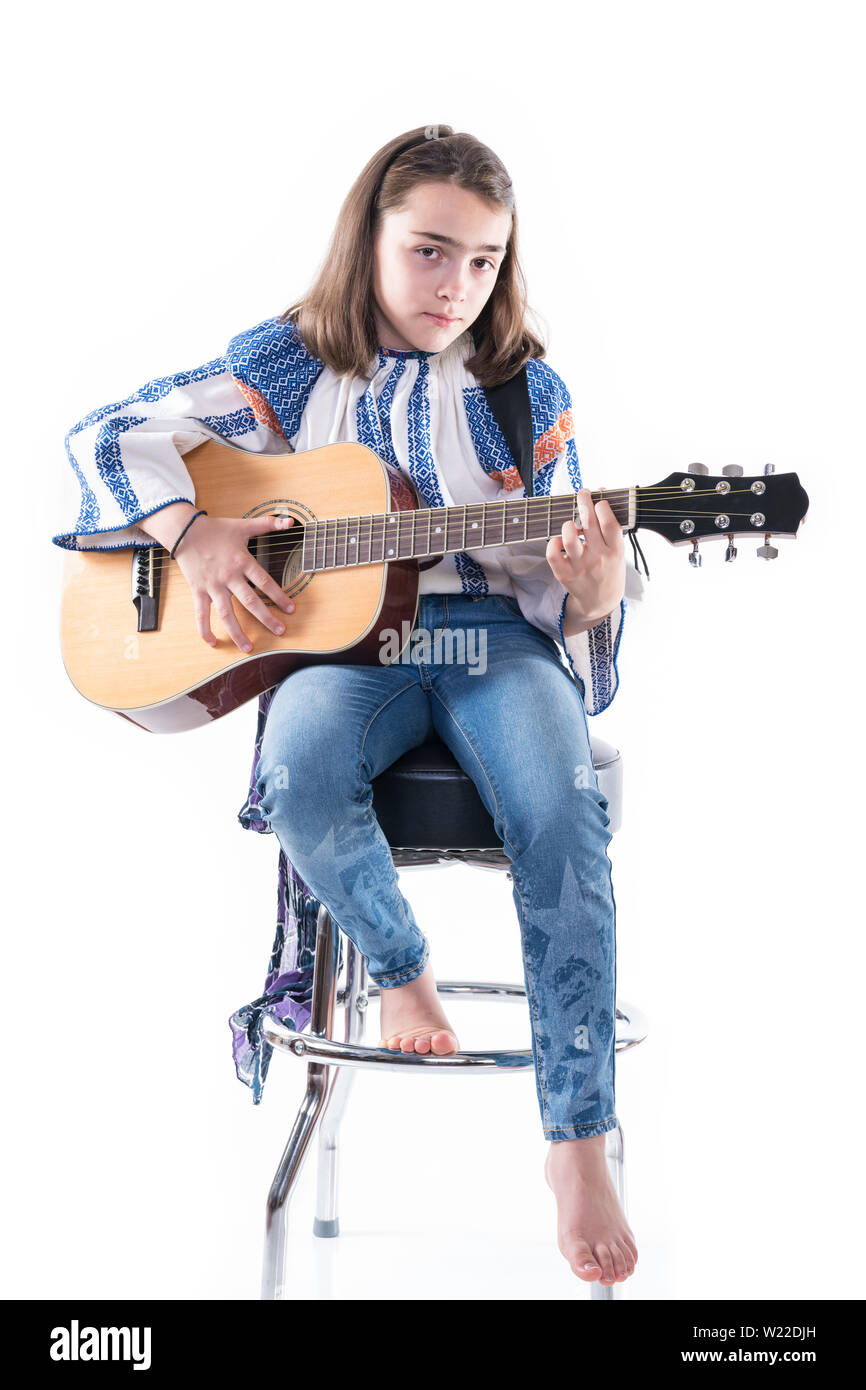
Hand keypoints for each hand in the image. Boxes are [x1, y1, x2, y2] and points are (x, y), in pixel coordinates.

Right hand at [174, 513, 296, 651]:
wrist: (185, 530)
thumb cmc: (216, 529)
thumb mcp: (243, 525)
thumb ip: (268, 524)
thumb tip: (290, 521)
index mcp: (241, 561)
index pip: (264, 582)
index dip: (279, 596)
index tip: (290, 610)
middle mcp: (228, 576)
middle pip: (250, 602)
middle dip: (267, 618)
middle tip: (281, 631)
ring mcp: (212, 586)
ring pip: (226, 614)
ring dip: (238, 632)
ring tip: (249, 648)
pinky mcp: (198, 591)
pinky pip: (201, 614)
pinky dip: (205, 630)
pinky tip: (213, 643)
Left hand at [545, 489, 624, 632]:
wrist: (600, 602)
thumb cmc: (609, 570)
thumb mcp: (618, 551)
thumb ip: (611, 527)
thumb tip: (601, 494)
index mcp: (615, 551)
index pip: (609, 522)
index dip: (602, 506)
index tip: (599, 500)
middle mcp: (598, 558)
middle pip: (588, 523)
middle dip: (584, 502)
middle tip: (582, 493)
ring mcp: (580, 567)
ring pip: (568, 536)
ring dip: (568, 524)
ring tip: (571, 524)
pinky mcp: (564, 574)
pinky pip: (553, 553)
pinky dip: (553, 542)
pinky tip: (559, 541)